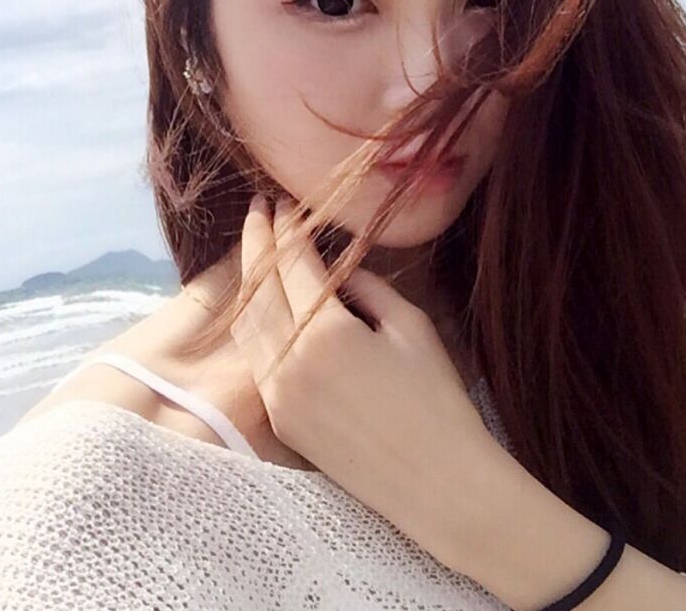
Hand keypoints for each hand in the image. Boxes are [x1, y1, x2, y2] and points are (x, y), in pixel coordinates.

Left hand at [229, 193, 502, 568]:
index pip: (293, 265)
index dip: (287, 229)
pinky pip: (257, 357)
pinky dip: (255, 321)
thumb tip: (341, 270)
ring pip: (248, 324)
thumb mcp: (411, 328)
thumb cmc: (436, 400)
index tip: (283, 202)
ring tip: (254, 248)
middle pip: (259, 288)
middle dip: (256, 243)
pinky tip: (264, 303)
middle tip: (258, 210)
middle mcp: (289, 362)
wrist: (436, 483)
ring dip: (249, 281)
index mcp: (326, 333)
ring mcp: (278, 395)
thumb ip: (369, 289)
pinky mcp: (281, 420)